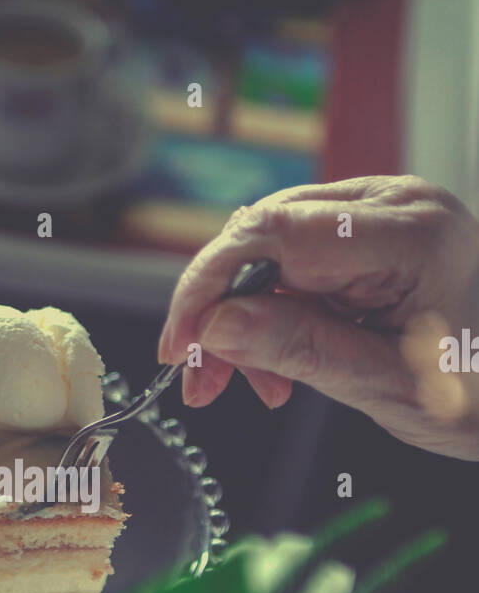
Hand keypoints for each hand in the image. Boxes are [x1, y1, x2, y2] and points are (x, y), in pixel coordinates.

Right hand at [158, 176, 478, 459]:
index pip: (276, 234)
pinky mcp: (371, 234)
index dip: (211, 285)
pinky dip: (272, 314)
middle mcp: (394, 204)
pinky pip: (296, 262)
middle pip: (265, 235)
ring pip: (271, 250)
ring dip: (242, 319)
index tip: (181, 346)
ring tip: (249, 387)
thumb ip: (303, 350)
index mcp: (411, 235)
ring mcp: (382, 213)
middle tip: (201, 382)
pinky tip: (275, 365)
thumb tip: (217, 325)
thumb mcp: (389, 386)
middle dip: (219, 311)